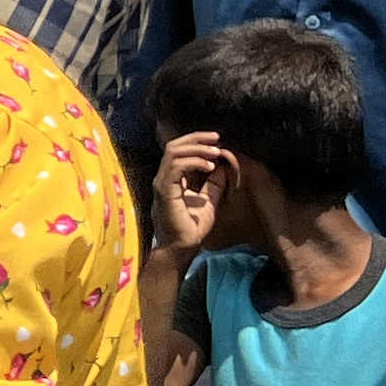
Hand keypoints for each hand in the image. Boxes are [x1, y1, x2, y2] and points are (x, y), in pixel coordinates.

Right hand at [149, 131, 232, 265]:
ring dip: (197, 149)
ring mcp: (162, 182)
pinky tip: (209, 166)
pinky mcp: (165, 190)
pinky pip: (176, 167)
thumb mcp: (208, 200)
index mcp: (172, 178)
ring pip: (174, 152)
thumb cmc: (191, 227)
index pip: (178, 150)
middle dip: (196, 138)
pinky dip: (194, 162)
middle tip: (216, 138)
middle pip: (174, 145)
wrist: (181, 247)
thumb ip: (213, 184)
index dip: (197, 141)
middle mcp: (164, 177)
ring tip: (216, 152)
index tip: (216, 141)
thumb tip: (223, 166)